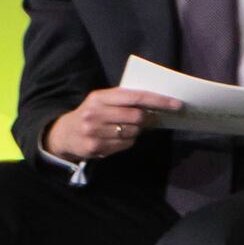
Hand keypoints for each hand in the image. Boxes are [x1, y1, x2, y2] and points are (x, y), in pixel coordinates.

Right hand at [49, 83, 163, 163]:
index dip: (158, 101)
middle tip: (147, 119)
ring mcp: (93, 131)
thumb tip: (159, 105)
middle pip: (137, 116)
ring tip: (124, 128)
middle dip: (147, 118)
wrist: (64, 134)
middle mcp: (95, 113)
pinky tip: (116, 138)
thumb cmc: (92, 114)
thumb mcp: (103, 101)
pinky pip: (125, 144)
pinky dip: (127, 141)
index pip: (135, 97)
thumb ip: (126, 100)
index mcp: (99, 97)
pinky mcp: (95, 147)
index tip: (177, 104)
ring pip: (133, 132)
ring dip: (136, 131)